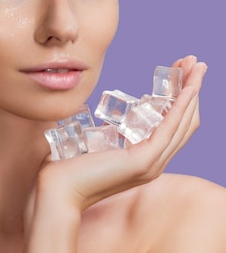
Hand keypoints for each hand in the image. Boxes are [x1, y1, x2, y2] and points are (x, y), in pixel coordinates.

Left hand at [34, 56, 206, 215]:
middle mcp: (153, 162)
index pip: (172, 125)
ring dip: (192, 90)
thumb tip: (100, 117)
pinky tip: (188, 88)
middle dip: (191, 88)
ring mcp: (151, 163)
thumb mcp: (93, 144)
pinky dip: (181, 106)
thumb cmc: (66, 169)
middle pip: (184, 121)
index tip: (179, 72)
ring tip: (197, 66)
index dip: (179, 98)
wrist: (55, 190)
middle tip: (195, 62)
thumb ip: (104, 133)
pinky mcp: (143, 161)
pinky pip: (170, 128)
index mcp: (143, 158)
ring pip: (183, 122)